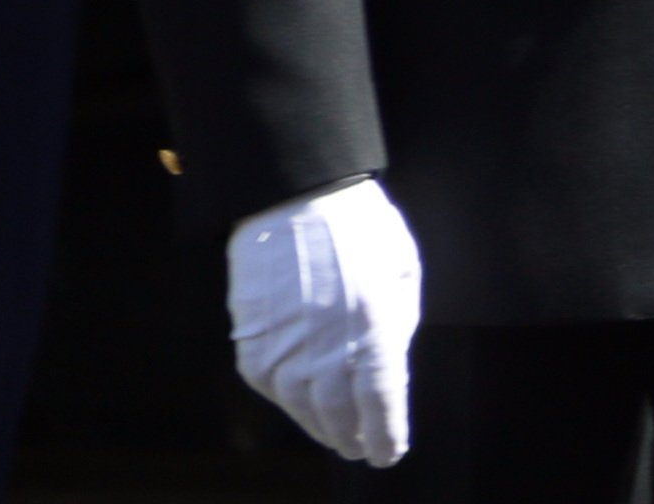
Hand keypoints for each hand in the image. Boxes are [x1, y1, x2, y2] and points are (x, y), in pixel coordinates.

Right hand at [226, 178, 419, 466]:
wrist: (293, 200)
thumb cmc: (361, 230)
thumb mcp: (402, 271)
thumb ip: (398, 326)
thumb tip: (388, 373)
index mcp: (373, 325)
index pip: (382, 401)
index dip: (387, 433)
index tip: (391, 453)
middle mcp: (325, 345)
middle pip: (342, 414)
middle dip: (356, 437)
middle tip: (364, 449)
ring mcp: (284, 349)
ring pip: (304, 410)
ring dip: (324, 428)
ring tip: (339, 436)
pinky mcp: (252, 346)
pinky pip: (273, 390)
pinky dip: (292, 403)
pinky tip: (305, 403)